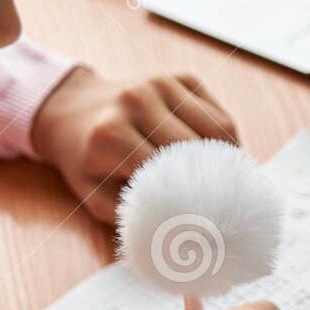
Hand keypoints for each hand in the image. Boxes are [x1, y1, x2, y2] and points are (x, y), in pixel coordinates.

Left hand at [31, 67, 237, 222]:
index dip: (195, 198)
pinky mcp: (182, 78)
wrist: (74, 111)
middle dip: (218, 180)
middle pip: (197, 149)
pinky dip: (228, 138)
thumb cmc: (88, 161)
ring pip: (218, 128)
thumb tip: (183, 231)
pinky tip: (224, 157)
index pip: (169, 173)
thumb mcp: (97, 197)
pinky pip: (218, 113)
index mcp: (112, 134)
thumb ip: (134, 215)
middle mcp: (138, 101)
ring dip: (231, 158)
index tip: (215, 220)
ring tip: (235, 183)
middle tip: (233, 206)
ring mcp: (162, 84)